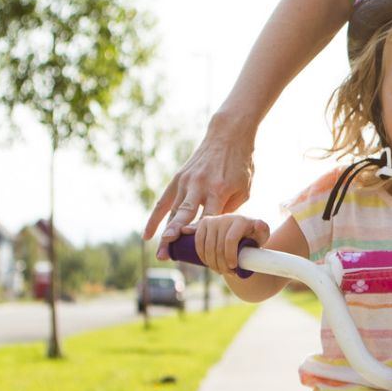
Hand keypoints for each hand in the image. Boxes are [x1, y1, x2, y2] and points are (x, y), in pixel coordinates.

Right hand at [146, 124, 255, 243]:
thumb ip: (230, 210)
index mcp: (219, 189)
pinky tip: (147, 236)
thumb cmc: (241, 165)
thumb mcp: (244, 188)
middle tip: (167, 255)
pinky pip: (162, 202)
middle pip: (184, 216)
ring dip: (166, 234)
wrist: (228, 135)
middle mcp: (199, 186)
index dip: (201, 235)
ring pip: (173, 212)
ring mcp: (186, 182)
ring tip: (162, 254)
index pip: (208, 218)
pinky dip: (154, 219)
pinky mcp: (178, 179)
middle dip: (175, 236)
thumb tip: (217, 232)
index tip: (197, 252)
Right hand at [186, 214, 268, 276]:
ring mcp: (213, 220)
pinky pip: (198, 242)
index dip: (230, 256)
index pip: (230, 240)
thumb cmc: (254, 236)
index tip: (233, 268)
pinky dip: (202, 255)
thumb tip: (258, 224)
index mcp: (240, 220)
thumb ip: (263, 230)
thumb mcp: (262, 234)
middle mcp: (225, 217)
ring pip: (207, 246)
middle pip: (218, 246)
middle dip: (221, 263)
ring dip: (212, 262)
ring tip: (220, 271)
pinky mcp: (204, 223)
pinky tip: (209, 263)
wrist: (242, 231)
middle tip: (228, 273)